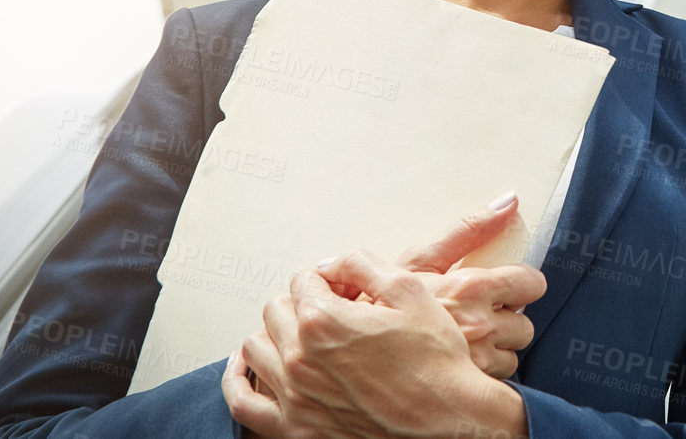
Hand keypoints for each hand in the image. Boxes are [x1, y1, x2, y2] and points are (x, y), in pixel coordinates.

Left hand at [221, 250, 522, 438]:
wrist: (446, 419)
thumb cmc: (434, 362)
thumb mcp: (409, 292)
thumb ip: (363, 265)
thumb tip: (334, 262)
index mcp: (323, 320)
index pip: (304, 280)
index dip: (329, 278)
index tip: (346, 288)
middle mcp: (299, 358)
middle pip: (277, 309)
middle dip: (303, 302)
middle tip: (332, 310)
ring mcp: (293, 396)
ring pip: (255, 348)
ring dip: (275, 334)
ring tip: (300, 334)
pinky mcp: (294, 428)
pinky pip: (243, 401)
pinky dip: (239, 380)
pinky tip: (249, 367)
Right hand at [332, 193, 547, 377]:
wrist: (344, 355)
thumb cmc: (378, 307)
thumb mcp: (418, 261)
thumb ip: (466, 230)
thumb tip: (508, 203)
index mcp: (470, 288)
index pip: (530, 284)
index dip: (522, 285)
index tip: (513, 287)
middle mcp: (479, 327)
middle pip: (524, 325)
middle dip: (506, 320)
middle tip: (480, 315)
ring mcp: (475, 363)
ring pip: (512, 356)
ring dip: (495, 350)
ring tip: (465, 342)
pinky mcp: (466, 390)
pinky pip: (494, 384)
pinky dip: (481, 375)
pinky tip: (458, 365)